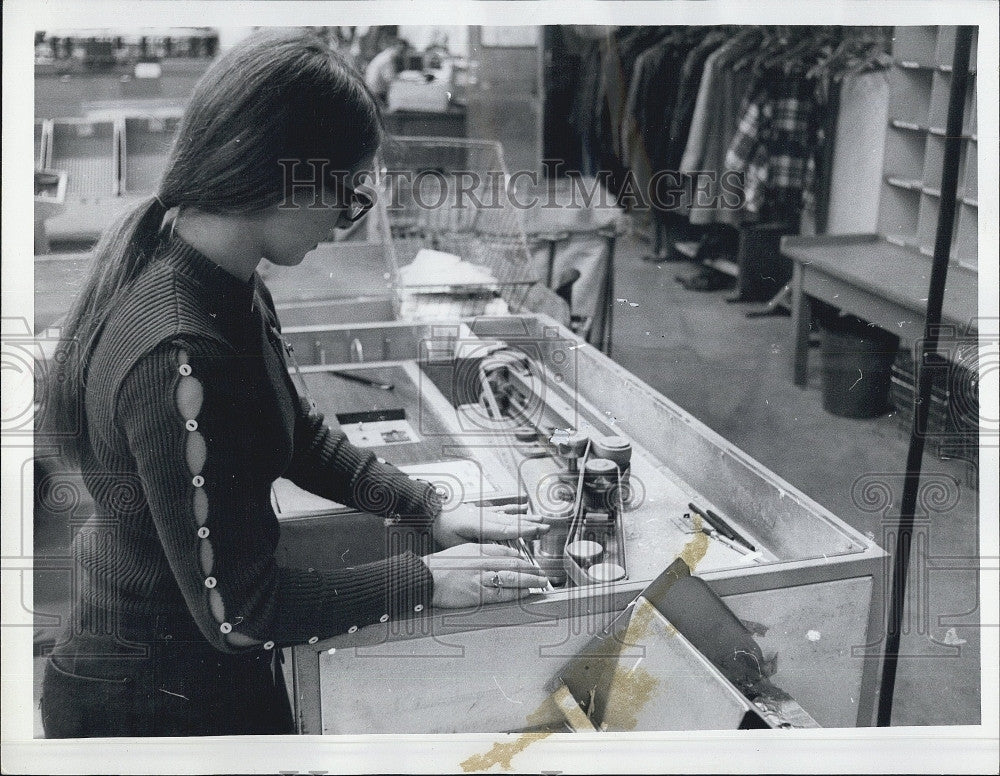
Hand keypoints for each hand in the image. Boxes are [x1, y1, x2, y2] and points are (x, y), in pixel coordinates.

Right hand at [422, 543, 549, 607]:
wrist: (426, 577)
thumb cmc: (441, 565)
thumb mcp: (463, 550)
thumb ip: (482, 551)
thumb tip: (501, 555)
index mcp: (479, 550)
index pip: (506, 552)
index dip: (522, 557)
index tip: (529, 562)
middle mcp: (483, 562)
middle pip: (514, 564)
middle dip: (531, 569)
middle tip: (542, 573)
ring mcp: (482, 578)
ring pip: (512, 578)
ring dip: (529, 580)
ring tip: (540, 582)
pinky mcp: (478, 594)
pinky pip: (502, 594)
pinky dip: (516, 593)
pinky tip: (525, 593)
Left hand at [432, 502, 549, 548]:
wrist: (434, 513)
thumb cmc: (443, 530)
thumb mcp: (457, 544)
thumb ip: (476, 548)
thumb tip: (494, 554)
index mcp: (482, 526)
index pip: (507, 530)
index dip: (524, 531)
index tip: (538, 532)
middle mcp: (487, 518)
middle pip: (513, 522)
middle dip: (531, 525)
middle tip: (547, 528)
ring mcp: (487, 513)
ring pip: (511, 515)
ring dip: (527, 517)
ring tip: (541, 518)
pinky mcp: (484, 511)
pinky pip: (503, 509)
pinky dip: (514, 508)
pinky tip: (523, 506)